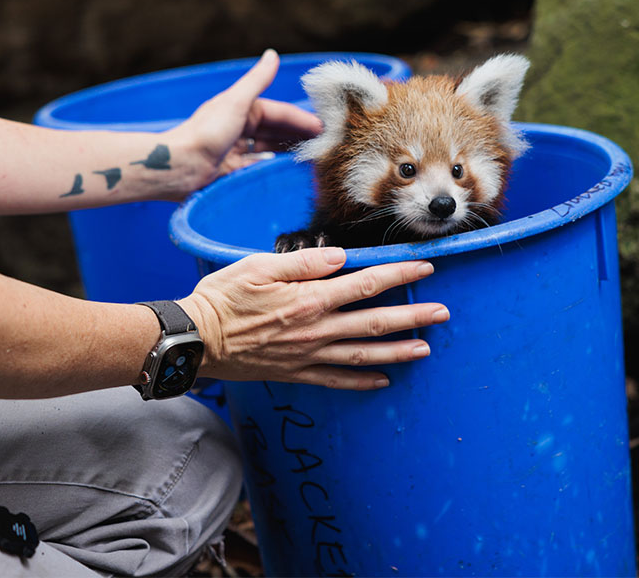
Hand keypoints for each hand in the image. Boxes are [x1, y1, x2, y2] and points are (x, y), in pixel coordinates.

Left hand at [171, 50, 321, 192]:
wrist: (179, 167)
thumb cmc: (206, 132)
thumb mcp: (236, 103)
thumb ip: (257, 80)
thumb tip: (273, 53)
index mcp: (241, 111)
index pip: (279, 113)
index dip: (301, 119)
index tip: (325, 128)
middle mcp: (239, 129)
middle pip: (276, 131)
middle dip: (299, 135)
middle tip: (326, 144)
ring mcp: (236, 151)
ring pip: (270, 149)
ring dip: (290, 151)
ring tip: (313, 158)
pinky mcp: (232, 171)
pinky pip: (260, 167)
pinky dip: (275, 167)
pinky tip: (289, 172)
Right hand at [181, 247, 447, 389]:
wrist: (194, 340)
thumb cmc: (224, 297)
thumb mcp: (259, 266)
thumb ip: (304, 262)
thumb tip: (342, 256)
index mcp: (309, 299)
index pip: (366, 284)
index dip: (399, 275)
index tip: (426, 267)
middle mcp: (315, 330)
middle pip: (375, 323)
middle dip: (413, 317)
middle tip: (443, 313)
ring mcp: (308, 355)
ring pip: (363, 355)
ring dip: (398, 351)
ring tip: (426, 348)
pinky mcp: (296, 373)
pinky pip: (336, 380)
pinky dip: (362, 381)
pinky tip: (383, 380)